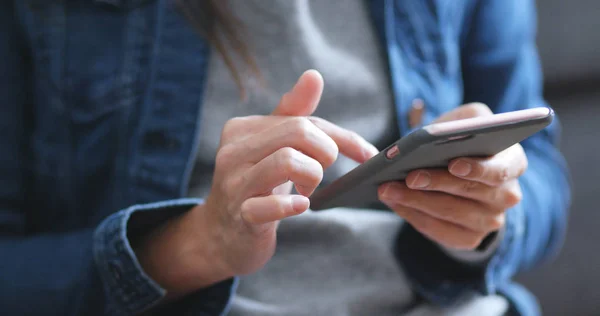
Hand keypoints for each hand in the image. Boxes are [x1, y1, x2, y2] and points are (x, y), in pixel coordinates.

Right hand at [137, 70, 377, 296]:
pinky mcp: (240, 215)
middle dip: (325, 153)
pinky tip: (300, 206)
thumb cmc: (256, 184)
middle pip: (298, 132)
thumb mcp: (273, 147)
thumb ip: (293, 113)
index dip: (341, 137)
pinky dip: (291, 206)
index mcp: (242, 128)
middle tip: (321, 172)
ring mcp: (234, 183)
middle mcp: (233, 151)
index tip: (366, 154)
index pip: (302, 120)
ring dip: (312, 177)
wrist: (222, 233)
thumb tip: (313, 75)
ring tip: (307, 191)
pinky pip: (269, 205)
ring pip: (287, 161)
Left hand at [378, 103, 526, 249]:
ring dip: (416, 201)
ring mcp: (490, 221)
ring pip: (451, 213)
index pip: (501, 169)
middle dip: (436, 183)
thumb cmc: (461, 143)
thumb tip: (433, 128)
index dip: (479, 168)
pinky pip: (440, 230)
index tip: (454, 164)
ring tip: (389, 189)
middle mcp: (507, 195)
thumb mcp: (464, 122)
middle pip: (470, 191)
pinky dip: (414, 215)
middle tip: (409, 176)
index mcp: (513, 162)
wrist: (462, 175)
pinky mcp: (469, 238)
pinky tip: (395, 202)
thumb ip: (455, 121)